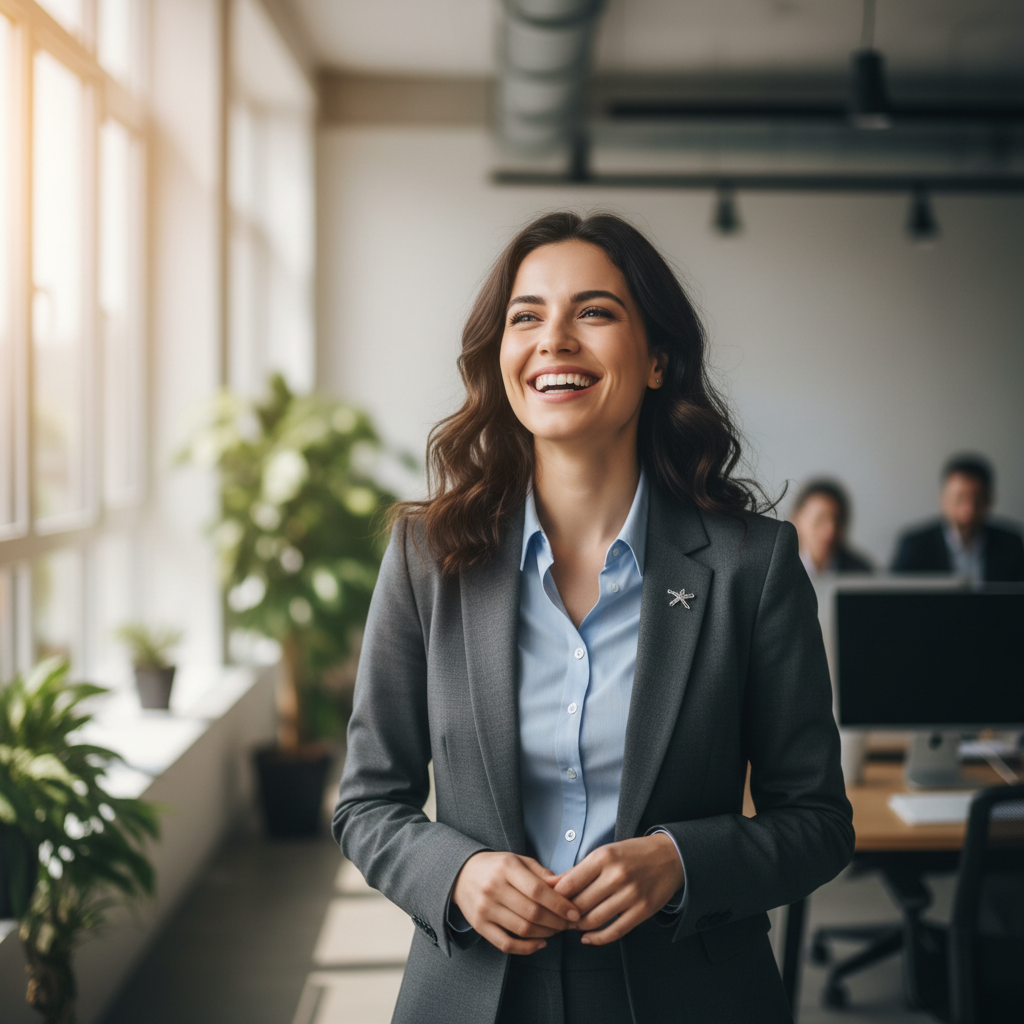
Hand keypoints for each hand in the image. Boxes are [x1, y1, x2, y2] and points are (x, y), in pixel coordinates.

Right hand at [452, 851, 580, 954]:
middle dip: (556, 922)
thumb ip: (542, 874)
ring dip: (545, 934)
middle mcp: (494, 887)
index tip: (575, 913)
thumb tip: (567, 887)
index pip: (538, 890)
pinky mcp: (479, 925)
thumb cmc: (496, 866)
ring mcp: (485, 908)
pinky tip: (540, 943)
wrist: (461, 873)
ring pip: (522, 929)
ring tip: (557, 931)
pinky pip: (505, 944)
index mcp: (507, 867)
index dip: (560, 904)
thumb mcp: (519, 861)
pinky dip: (526, 948)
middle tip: (569, 924)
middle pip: (532, 912)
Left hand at [550, 834, 684, 945]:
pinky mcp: (642, 911)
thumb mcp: (604, 853)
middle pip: (579, 904)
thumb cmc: (632, 854)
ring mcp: (631, 894)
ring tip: (572, 925)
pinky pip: (615, 931)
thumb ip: (578, 871)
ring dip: (578, 927)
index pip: (569, 884)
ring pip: (594, 920)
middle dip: (564, 915)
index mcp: (603, 858)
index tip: (548, 903)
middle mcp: (616, 875)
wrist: (669, 856)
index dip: (554, 898)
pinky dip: (597, 938)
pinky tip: (587, 938)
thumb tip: (551, 884)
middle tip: (557, 919)